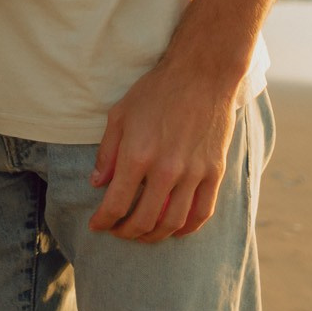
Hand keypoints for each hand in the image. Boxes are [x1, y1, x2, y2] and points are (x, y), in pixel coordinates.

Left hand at [87, 57, 243, 241]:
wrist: (201, 74)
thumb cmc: (156, 91)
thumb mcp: (120, 115)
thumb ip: (107, 153)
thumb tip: (98, 184)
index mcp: (138, 155)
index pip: (116, 203)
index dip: (103, 221)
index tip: (96, 225)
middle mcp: (166, 169)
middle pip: (144, 220)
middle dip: (125, 232)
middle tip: (118, 231)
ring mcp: (193, 172)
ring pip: (173, 222)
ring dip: (154, 236)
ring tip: (143, 234)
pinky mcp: (214, 172)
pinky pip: (202, 212)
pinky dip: (187, 228)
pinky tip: (175, 229)